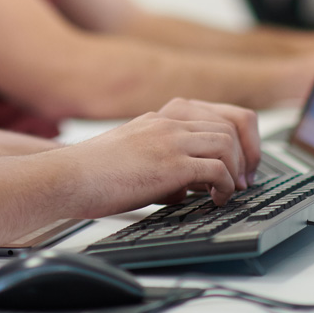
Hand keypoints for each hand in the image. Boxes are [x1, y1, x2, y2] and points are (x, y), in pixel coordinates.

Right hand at [65, 98, 259, 217]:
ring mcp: (169, 140)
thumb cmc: (93, 174)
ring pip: (227, 142)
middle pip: (230, 123)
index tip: (239, 162)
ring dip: (236, 170)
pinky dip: (226, 187)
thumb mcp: (133, 155)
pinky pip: (217, 169)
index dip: (237, 137)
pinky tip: (216, 200)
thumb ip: (162, 162)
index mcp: (159, 117)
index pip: (216, 112)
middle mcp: (168, 121)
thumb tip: (187, 189)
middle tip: (245, 180)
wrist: (68, 177)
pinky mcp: (170, 164)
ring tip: (230, 191)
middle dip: (246, 154)